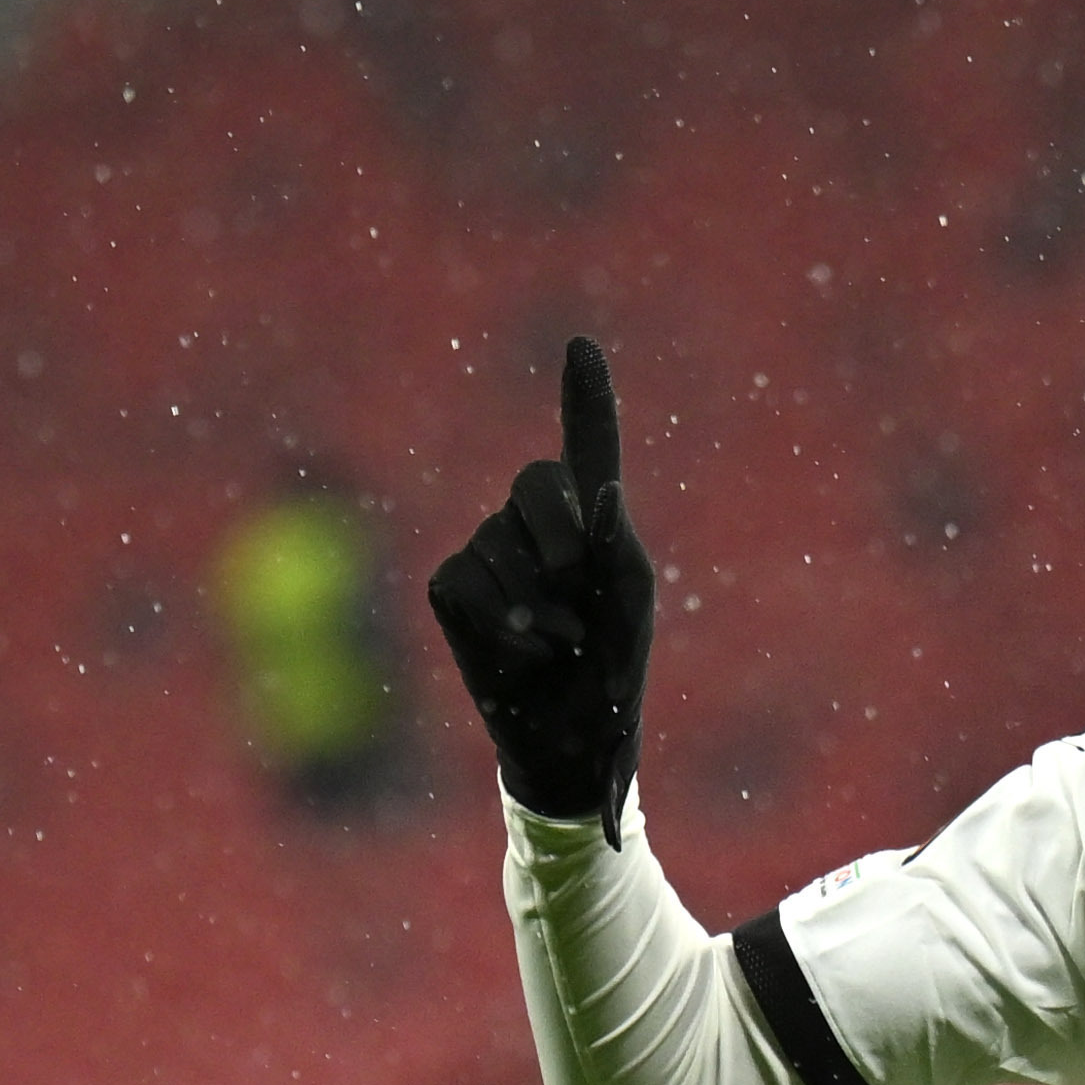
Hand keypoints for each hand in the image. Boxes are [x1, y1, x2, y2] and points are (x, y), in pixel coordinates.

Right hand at [426, 337, 661, 833]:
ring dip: (541, 602)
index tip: (582, 345)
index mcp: (589, 517)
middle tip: (580, 602)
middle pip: (535, 483)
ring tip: (558, 641)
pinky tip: (524, 651)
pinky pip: (469, 582)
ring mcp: (485, 547)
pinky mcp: (452, 585)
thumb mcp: (632, 608)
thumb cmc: (610, 670)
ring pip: (502, 543)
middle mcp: (532, 521)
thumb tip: (599, 492)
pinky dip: (505, 623)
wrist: (572, 739)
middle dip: (562, 540)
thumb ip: (621, 545)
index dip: (585, 395)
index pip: (586, 442)